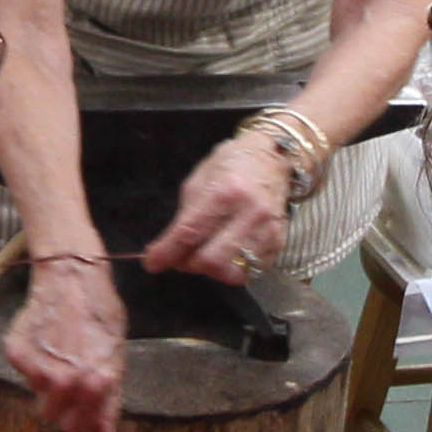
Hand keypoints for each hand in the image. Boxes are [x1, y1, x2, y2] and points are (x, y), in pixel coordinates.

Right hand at [12, 252, 127, 431]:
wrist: (72, 275)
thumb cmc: (99, 313)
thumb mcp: (115, 358)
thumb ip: (110, 403)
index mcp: (95, 383)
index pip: (79, 426)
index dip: (83, 419)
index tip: (84, 407)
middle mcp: (65, 380)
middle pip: (55, 420)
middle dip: (65, 407)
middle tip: (72, 381)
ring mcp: (37, 367)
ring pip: (39, 399)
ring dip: (48, 388)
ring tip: (60, 358)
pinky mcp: (16, 353)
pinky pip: (24, 375)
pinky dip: (33, 365)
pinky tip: (46, 343)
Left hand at [138, 134, 294, 286]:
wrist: (272, 159)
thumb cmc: (229, 166)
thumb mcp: (197, 182)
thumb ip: (182, 219)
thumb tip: (165, 252)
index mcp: (225, 192)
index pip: (190, 233)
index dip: (167, 252)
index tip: (152, 262)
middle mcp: (250, 213)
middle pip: (211, 260)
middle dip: (190, 264)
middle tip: (182, 256)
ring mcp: (267, 230)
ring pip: (231, 272)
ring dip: (210, 269)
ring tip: (204, 253)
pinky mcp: (279, 242)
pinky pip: (250, 272)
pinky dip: (231, 269)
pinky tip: (226, 254)